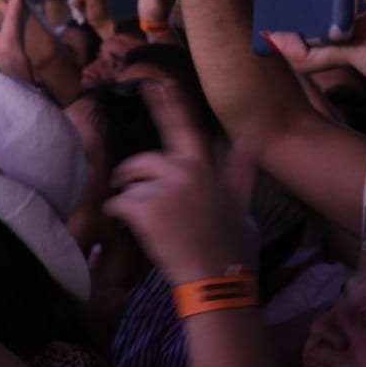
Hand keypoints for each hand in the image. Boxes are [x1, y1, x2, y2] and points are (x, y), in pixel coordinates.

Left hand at [104, 81, 253, 283]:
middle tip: (126, 184)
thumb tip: (247, 140)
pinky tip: (131, 229)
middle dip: (131, 173)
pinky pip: (119, 204)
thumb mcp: (242, 207)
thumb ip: (239, 171)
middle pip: (144, 160)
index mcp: (207, 169)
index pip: (186, 128)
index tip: (157, 84)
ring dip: (131, 203)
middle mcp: (186, 171)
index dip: (170, 105)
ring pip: (131, 186)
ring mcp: (165, 189)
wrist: (217, 281)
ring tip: (143, 224)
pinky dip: (119, 217)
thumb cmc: (233, 249)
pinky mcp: (145, 208)